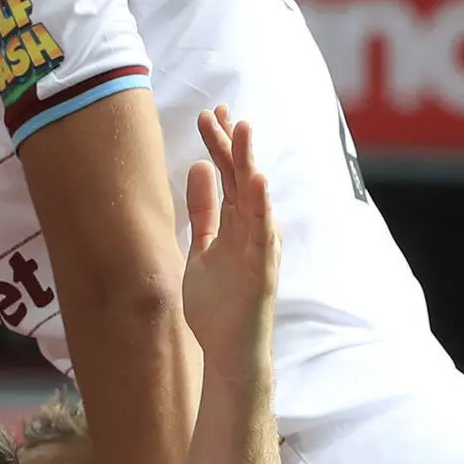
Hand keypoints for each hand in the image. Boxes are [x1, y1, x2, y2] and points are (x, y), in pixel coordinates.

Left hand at [179, 107, 277, 358]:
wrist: (229, 353)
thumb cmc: (219, 305)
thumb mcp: (203, 248)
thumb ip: (203, 211)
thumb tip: (199, 167)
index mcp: (236, 224)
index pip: (229, 175)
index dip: (220, 144)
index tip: (210, 114)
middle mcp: (252, 231)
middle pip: (242, 178)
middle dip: (231, 144)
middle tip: (218, 110)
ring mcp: (259, 250)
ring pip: (256, 199)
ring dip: (250, 163)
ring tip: (244, 130)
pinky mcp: (263, 272)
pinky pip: (263, 235)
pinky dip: (263, 208)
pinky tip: (259, 183)